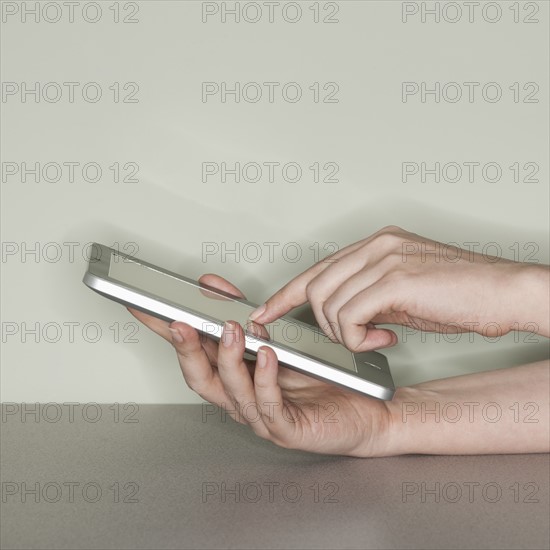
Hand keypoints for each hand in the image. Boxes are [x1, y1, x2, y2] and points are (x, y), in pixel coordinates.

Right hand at [128, 274, 393, 456]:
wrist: (365, 409)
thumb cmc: (319, 378)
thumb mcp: (276, 338)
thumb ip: (242, 313)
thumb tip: (211, 286)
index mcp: (234, 376)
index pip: (190, 351)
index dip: (163, 330)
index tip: (142, 304)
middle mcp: (241, 398)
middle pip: (200, 378)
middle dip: (186, 349)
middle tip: (178, 322)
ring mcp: (262, 416)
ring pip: (232, 392)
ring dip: (228, 359)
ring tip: (232, 330)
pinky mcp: (288, 429)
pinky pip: (270, 407)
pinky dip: (265, 380)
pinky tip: (268, 355)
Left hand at [249, 226, 547, 350]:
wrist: (506, 293)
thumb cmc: (461, 295)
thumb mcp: (404, 294)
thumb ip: (370, 298)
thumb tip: (344, 316)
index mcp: (376, 244)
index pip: (317, 268)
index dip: (287, 294)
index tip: (266, 313)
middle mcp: (376, 245)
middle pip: (316, 285)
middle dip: (318, 322)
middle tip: (342, 339)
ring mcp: (384, 258)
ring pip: (328, 302)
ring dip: (342, 332)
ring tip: (371, 339)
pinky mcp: (395, 278)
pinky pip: (349, 314)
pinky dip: (356, 337)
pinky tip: (382, 340)